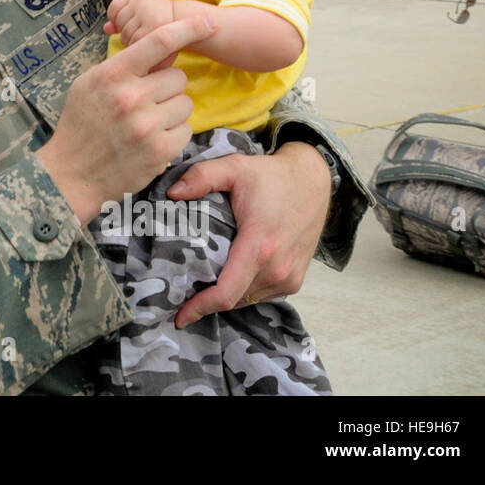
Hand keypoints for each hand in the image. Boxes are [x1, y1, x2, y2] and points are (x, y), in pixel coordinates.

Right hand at [37, 15, 213, 222]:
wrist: (72, 173)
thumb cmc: (81, 124)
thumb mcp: (90, 84)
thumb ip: (124, 66)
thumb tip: (165, 51)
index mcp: (112, 74)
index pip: (158, 41)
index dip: (189, 28)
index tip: (209, 22)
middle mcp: (131, 96)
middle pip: (177, 77)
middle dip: (166, 88)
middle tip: (144, 103)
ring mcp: (147, 125)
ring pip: (185, 103)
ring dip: (172, 112)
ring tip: (146, 124)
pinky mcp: (160, 150)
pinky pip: (186, 130)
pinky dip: (173, 135)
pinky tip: (151, 141)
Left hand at [104, 0, 174, 45]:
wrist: (187, 22)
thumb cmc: (163, 18)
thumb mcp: (141, 12)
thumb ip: (120, 18)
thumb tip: (106, 28)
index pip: (114, 9)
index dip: (118, 19)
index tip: (129, 23)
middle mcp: (139, 4)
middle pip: (119, 24)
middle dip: (128, 31)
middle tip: (143, 30)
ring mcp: (145, 17)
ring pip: (126, 35)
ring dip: (134, 41)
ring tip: (149, 36)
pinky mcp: (150, 31)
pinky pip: (135, 43)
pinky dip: (141, 47)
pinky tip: (150, 43)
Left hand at [169, 141, 330, 327]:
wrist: (313, 180)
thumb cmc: (271, 176)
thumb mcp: (234, 167)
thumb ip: (201, 177)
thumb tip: (172, 193)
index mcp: (259, 246)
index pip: (226, 292)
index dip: (201, 308)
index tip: (180, 316)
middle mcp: (277, 268)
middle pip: (233, 300)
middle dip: (206, 303)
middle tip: (181, 297)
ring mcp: (289, 276)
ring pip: (247, 300)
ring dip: (225, 298)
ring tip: (200, 288)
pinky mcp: (295, 279)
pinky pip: (262, 295)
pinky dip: (243, 292)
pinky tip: (227, 280)